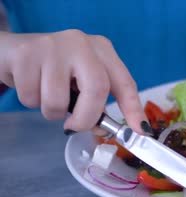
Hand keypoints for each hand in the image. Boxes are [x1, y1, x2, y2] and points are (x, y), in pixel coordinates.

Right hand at [0, 30, 148, 134]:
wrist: (12, 50)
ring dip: (51, 111)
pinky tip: (29, 83)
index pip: (124, 82)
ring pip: (57, 100)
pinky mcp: (27, 54)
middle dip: (86, 118)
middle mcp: (82, 44)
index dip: (134, 109)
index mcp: (102, 50)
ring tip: (45, 94)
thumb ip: (95, 102)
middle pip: (97, 89)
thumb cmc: (54, 70)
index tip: (141, 131)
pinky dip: (30, 100)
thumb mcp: (80, 80)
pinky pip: (32, 96)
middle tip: (74, 127)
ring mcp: (54, 46)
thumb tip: (106, 130)